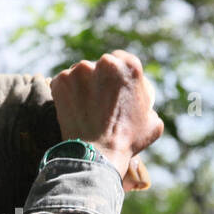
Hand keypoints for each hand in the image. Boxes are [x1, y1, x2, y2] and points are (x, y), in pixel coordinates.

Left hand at [50, 51, 163, 186]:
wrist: (97, 154)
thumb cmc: (128, 140)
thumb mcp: (153, 121)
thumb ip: (147, 102)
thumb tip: (143, 99)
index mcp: (130, 66)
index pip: (121, 60)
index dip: (116, 75)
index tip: (112, 87)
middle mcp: (105, 62)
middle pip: (100, 65)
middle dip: (99, 79)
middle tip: (98, 100)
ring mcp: (80, 70)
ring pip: (80, 73)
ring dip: (82, 85)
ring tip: (85, 107)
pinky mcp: (61, 81)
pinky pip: (63, 83)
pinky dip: (66, 93)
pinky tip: (73, 109)